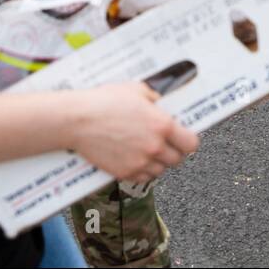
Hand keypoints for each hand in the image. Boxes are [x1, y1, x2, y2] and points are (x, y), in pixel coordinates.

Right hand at [68, 82, 198, 183]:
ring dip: (158, 162)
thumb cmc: (104, 102)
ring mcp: (140, 162)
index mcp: (162, 125)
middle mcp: (155, 147)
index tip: (184, 138)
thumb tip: (162, 104)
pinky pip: (144, 178)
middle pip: (177, 160)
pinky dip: (143, 171)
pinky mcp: (124, 173)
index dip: (188, 141)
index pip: (191, 144)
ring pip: (161, 171)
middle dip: (174, 151)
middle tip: (165, 143)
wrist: (77, 120)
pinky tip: (136, 158)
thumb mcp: (136, 90)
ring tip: (148, 150)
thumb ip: (155, 99)